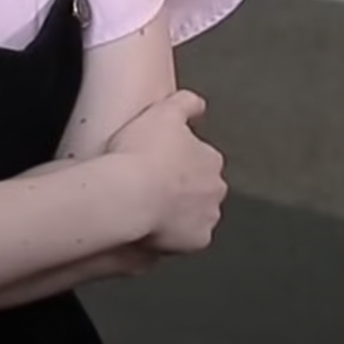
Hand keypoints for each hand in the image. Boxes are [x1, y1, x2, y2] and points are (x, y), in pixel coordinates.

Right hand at [103, 90, 224, 254]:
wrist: (128, 195)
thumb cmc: (141, 154)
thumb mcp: (164, 110)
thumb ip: (186, 103)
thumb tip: (197, 106)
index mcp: (210, 159)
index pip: (200, 160)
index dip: (177, 162)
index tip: (157, 163)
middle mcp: (215, 188)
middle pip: (201, 189)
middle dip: (182, 189)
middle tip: (152, 186)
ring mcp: (207, 216)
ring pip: (195, 215)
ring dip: (178, 212)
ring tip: (149, 208)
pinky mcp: (196, 240)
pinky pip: (185, 239)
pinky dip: (173, 235)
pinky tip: (152, 227)